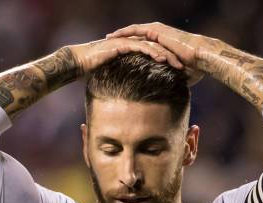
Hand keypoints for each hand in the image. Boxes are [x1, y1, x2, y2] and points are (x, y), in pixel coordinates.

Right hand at [68, 37, 183, 74]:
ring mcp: (126, 41)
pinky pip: (140, 47)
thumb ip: (124, 81)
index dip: (167, 61)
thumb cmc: (92, 72)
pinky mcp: (121, 44)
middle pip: (157, 48)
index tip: (178, 72)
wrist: (78, 63)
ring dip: (165, 55)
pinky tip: (161, 60)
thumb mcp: (113, 77)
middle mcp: (131, 43)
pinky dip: (152, 52)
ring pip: (152, 46)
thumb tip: (132, 100)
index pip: (154, 53)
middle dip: (171, 57)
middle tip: (184, 68)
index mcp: (132, 49)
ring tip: (176, 65)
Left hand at [106, 23, 207, 84]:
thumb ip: (169, 80)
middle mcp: (158, 36)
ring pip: (134, 31)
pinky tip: (115, 36)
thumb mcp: (177, 75)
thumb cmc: (194, 69)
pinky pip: (137, 30)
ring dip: (120, 34)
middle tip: (107, 43)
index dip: (129, 48)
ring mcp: (157, 31)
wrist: (201, 57)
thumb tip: (168, 95)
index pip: (142, 45)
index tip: (117, 54)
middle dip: (121, 40)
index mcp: (161, 44)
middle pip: (135, 36)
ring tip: (107, 38)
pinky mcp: (157, 31)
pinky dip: (125, 32)